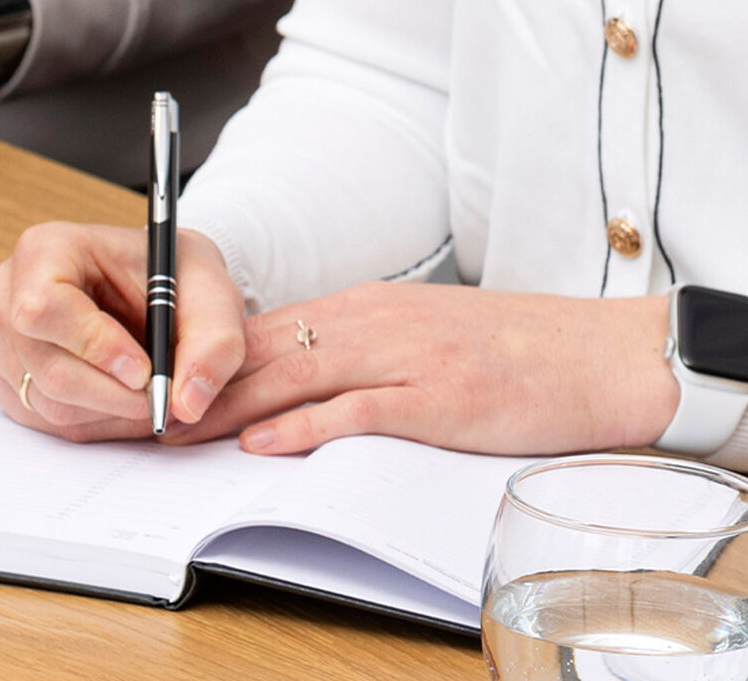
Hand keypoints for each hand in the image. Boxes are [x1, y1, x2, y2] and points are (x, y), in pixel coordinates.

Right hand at [0, 222, 251, 442]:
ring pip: (47, 401)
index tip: (144, 370)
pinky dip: (92, 422)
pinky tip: (121, 398)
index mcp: (45, 249)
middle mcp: (7, 292)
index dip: (93, 346)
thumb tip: (188, 401)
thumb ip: (215, 342)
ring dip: (109, 412)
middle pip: (45, 366)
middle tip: (161, 397)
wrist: (152, 292)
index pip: (43, 307)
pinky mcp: (4, 377)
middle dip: (113, 394)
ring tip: (149, 394)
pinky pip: (43, 420)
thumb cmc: (172, 279)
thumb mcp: (212, 293)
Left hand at [190, 285, 677, 455]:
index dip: (204, 359)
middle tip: (140, 413)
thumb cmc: (522, 354)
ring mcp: (406, 357)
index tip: (158, 384)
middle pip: (262, 350)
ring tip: (173, 430)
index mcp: (370, 306)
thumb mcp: (426, 336)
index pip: (263, 329)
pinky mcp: (438, 398)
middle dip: (197, 383)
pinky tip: (261, 441)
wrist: (608, 357)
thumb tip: (296, 379)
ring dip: (227, 404)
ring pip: (292, 375)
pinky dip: (301, 425)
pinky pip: (355, 409)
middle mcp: (377, 321)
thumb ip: (363, 350)